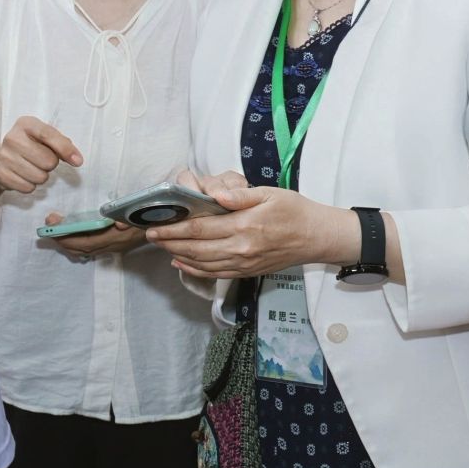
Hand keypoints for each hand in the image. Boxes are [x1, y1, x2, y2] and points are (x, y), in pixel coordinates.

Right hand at [0, 116, 82, 194]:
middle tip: (42, 160)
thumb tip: (77, 160)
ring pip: (39, 177)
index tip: (78, 162)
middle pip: (48, 161)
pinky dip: (30, 185)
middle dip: (50, 164)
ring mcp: (4, 156)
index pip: (48, 135)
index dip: (65, 149)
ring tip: (32, 168)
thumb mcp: (45, 138)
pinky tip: (23, 176)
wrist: (0, 157)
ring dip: (41, 176)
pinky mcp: (0, 174)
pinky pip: (27, 187)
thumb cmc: (31, 145)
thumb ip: (63, 144)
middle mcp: (12, 138)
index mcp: (25, 124)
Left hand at [42, 212, 145, 259]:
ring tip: (54, 230)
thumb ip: (129, 219)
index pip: (86, 242)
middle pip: (80, 248)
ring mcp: (112, 247)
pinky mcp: (113, 245)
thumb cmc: (150, 215)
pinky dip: (76, 243)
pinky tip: (69, 235)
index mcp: (116, 238)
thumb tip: (117, 224)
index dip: (68, 236)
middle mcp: (111, 245)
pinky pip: (89, 248)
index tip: (53, 226)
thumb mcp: (140, 214)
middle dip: (61, 239)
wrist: (165, 226)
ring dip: (67, 242)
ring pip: (83, 250)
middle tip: (48, 226)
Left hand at [146, 173, 350, 278]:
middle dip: (169, 242)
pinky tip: (181, 263)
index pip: (200, 228)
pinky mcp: (248, 271)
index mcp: (244, 226)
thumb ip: (240, 196)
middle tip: (150, 236)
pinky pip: (216, 274)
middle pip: (196, 247)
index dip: (174, 228)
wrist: (318, 237)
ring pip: (203, 263)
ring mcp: (244, 263)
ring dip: (179, 255)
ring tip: (161, 247)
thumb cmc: (295, 210)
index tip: (155, 225)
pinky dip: (195, 270)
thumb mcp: (270, 194)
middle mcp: (241, 248)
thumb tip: (215, 195)